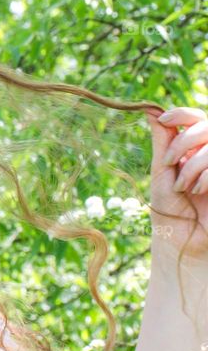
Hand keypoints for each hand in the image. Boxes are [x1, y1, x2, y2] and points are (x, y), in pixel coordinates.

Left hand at [146, 106, 207, 259]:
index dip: (182, 114)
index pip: (195, 118)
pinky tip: (200, 192)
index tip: (164, 118)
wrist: (183, 240)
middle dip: (183, 142)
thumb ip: (162, 141)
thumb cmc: (169, 209)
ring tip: (184, 187)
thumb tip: (149, 110)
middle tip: (168, 164)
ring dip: (193, 165)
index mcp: (192, 149)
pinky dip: (206, 177)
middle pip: (205, 126)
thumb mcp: (162, 172)